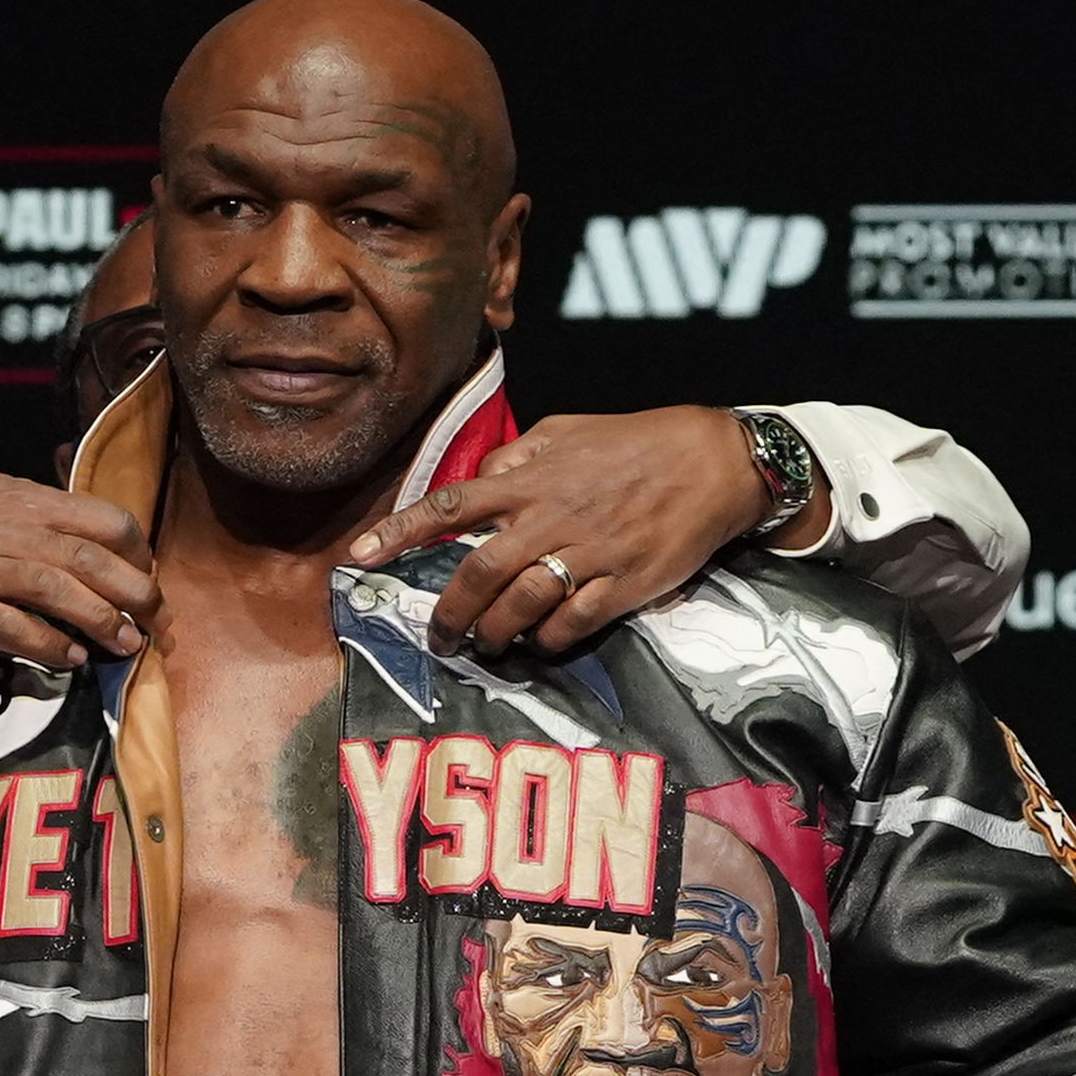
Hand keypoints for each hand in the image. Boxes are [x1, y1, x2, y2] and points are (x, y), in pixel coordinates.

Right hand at [0, 476, 157, 669]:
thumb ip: (45, 514)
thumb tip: (103, 536)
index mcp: (25, 501)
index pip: (102, 519)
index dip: (136, 551)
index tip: (147, 576)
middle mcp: (7, 532)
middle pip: (88, 559)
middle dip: (133, 592)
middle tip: (156, 620)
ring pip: (55, 592)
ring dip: (100, 621)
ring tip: (128, 645)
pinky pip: (10, 627)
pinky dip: (47, 644)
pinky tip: (72, 658)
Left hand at [342, 406, 829, 657]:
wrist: (716, 461)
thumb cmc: (637, 443)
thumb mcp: (568, 430)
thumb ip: (517, 458)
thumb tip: (476, 481)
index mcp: (531, 478)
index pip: (449, 504)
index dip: (399, 531)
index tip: (360, 557)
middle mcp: (552, 516)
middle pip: (477, 572)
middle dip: (449, 613)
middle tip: (441, 637)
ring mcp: (589, 552)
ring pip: (519, 606)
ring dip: (494, 634)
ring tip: (488, 644)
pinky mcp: (625, 584)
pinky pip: (570, 625)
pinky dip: (547, 641)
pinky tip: (542, 641)